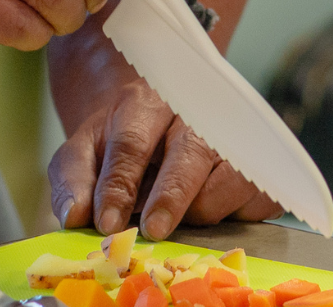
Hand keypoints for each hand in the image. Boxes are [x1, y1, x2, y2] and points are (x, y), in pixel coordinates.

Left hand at [48, 75, 281, 239]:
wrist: (162, 117)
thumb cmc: (123, 139)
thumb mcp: (86, 148)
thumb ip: (72, 178)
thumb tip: (73, 216)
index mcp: (147, 103)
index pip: (132, 143)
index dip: (120, 185)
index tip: (108, 222)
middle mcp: (196, 113)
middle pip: (189, 154)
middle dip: (170, 197)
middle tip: (152, 229)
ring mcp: (234, 137)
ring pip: (224, 183)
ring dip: (198, 210)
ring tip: (176, 214)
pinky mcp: (260, 167)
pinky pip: (254, 200)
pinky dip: (233, 216)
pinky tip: (210, 208)